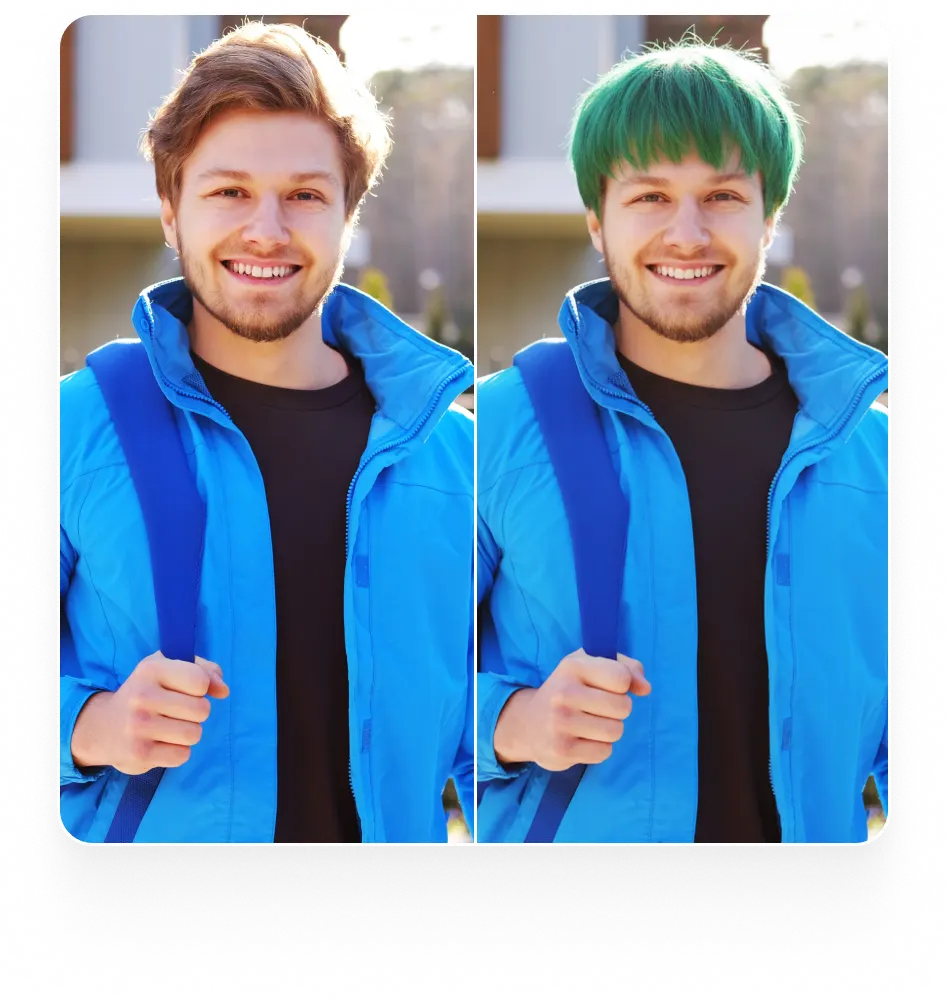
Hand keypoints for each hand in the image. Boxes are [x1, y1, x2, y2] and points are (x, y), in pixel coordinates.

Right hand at [70, 652, 228, 774]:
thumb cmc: (147, 692)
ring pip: (194, 734)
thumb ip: (204, 670)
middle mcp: (142, 696)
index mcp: (151, 669)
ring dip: (188, 732)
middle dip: (196, 712)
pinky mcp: (139, 755)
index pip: (200, 680)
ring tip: (168, 727)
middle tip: (176, 711)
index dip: (202, 687)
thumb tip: (223, 691)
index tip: (187, 690)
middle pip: (202, 710)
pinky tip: (160, 743)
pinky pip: (182, 755)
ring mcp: (138, 727)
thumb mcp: (169, 668)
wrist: (103, 726)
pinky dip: (177, 751)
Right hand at [493, 649, 649, 770]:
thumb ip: (626, 667)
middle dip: (618, 709)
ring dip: (609, 730)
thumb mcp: (591, 666)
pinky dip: (598, 747)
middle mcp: (563, 693)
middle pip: (623, 706)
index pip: (621, 677)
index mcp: (573, 666)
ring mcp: (560, 723)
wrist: (528, 723)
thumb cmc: (569, 689)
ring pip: (616, 731)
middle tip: (598, 708)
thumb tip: (645, 688)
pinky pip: (604, 751)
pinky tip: (581, 739)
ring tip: (589, 723)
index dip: (623, 684)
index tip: (608, 686)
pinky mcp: (561, 750)